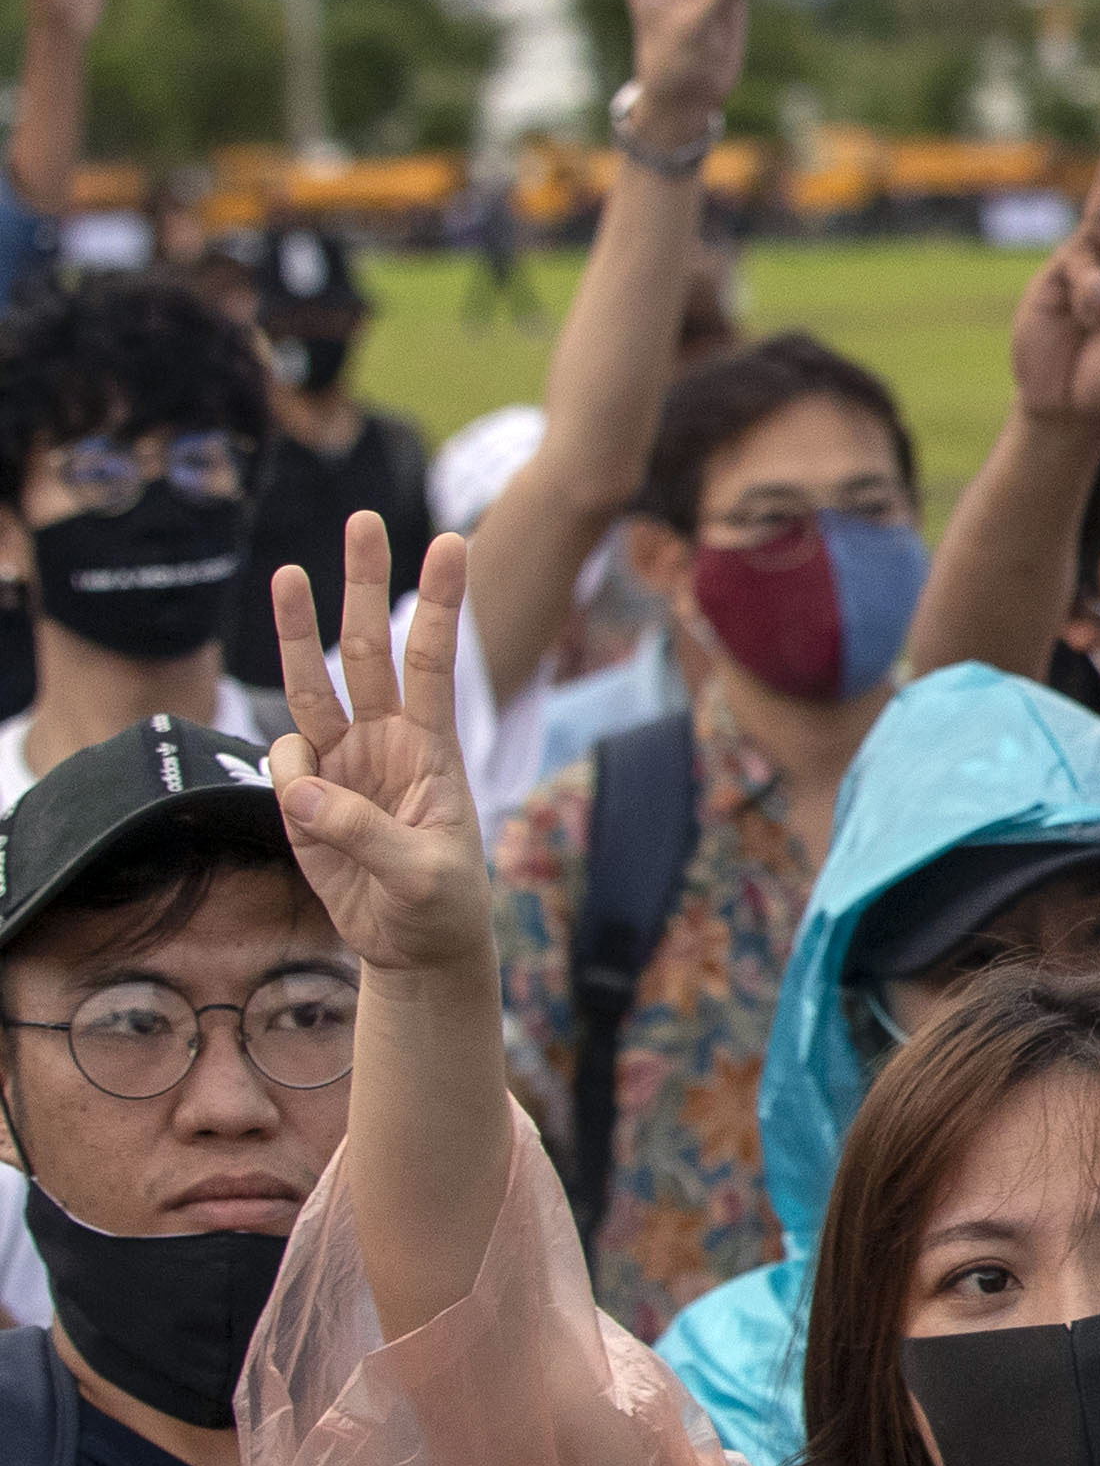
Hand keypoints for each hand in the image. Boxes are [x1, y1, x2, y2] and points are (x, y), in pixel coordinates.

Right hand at [266, 522, 491, 977]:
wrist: (414, 947)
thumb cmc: (440, 906)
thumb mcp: (421, 876)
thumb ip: (363, 833)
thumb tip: (299, 790)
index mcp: (432, 749)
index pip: (434, 662)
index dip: (438, 604)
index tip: (451, 542)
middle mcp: (386, 741)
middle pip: (368, 649)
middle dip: (363, 585)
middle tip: (364, 519)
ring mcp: (343, 763)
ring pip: (313, 684)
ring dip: (299, 630)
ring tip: (289, 573)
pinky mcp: (305, 796)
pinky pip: (283, 762)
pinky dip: (287, 775)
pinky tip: (310, 814)